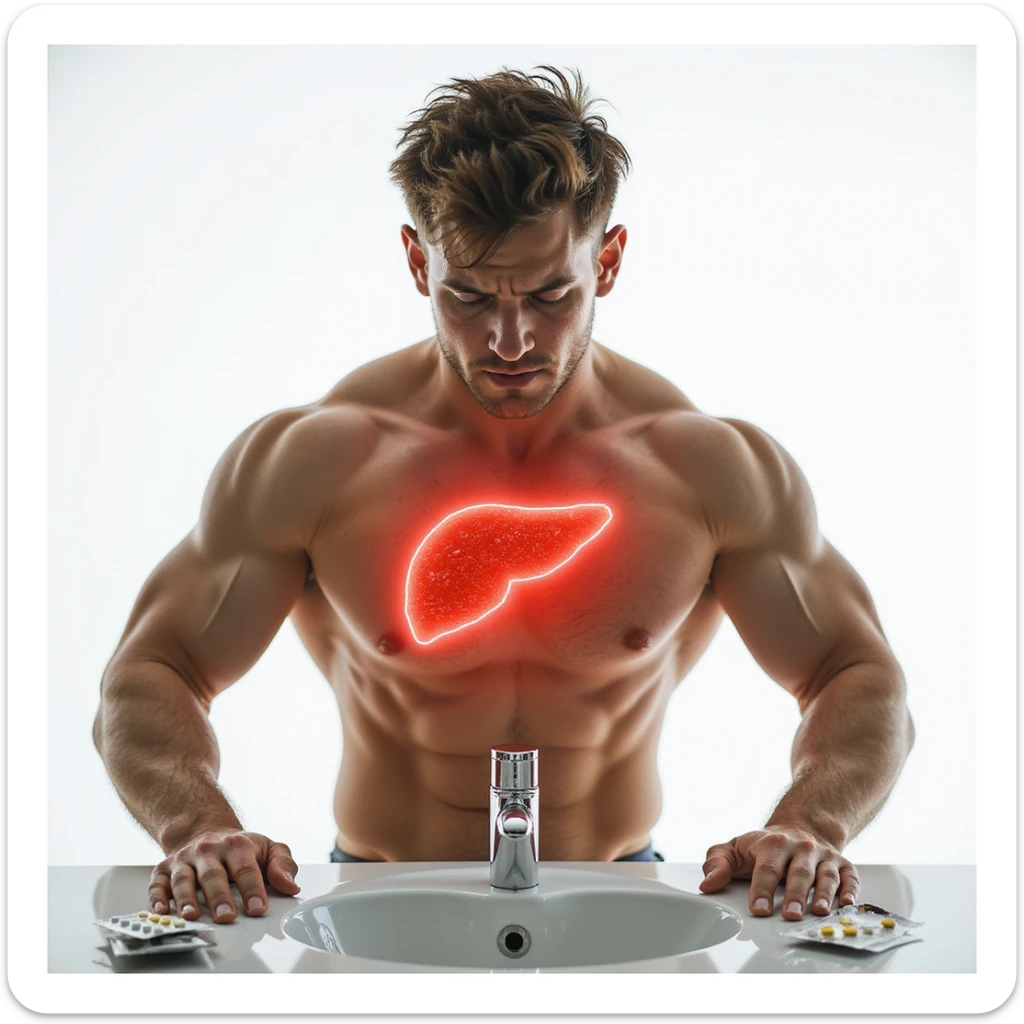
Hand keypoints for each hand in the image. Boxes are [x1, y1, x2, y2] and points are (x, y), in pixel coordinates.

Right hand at [148, 830, 300, 923]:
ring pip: (183, 879)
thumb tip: (290, 886)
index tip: (258, 908)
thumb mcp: (267, 848)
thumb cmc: (240, 848)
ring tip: (193, 916)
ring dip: (187, 898)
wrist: (206, 832)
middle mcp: (207, 850)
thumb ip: (282, 864)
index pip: (245, 868)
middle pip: (213, 875)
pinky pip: (157, 883)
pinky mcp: (164, 869)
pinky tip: (162, 909)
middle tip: (227, 917)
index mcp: (236, 845)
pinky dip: (157, 896)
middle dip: (220, 897)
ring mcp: (184, 859)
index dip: (253, 888)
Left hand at [698, 826, 858, 919]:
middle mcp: (801, 848)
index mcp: (772, 844)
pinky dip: (851, 890)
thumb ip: (717, 863)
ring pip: (825, 875)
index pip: (766, 868)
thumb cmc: (764, 846)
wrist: (799, 828)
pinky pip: (850, 876)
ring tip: (819, 911)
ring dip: (823, 894)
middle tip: (790, 915)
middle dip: (794, 895)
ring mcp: (823, 856)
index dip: (761, 890)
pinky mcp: (842, 864)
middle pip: (798, 873)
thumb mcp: (735, 848)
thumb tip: (708, 884)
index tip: (758, 909)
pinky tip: (847, 904)